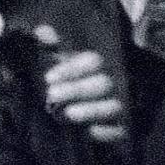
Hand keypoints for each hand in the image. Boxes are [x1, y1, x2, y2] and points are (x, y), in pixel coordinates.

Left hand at [35, 25, 126, 144]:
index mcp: (99, 65)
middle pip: (103, 84)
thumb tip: (42, 32)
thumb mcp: (58, 61)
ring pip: (113, 107)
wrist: (86, 113)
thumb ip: (50, 46)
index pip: (93, 61)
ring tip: (67, 113)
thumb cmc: (70, 82)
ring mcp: (120, 106)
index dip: (71, 69)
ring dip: (90, 111)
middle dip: (76, 90)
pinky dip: (104, 132)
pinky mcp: (122, 129)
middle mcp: (113, 83)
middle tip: (52, 95)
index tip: (48, 78)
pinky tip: (87, 132)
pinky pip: (119, 131)